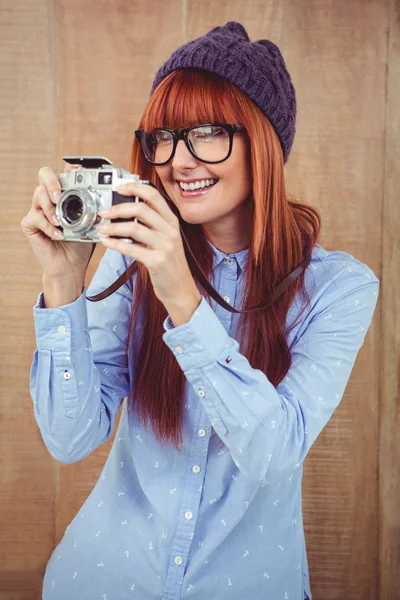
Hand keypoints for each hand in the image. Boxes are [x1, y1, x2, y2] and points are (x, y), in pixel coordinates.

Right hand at [20, 163, 93, 279]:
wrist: (71, 265)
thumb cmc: (81, 243)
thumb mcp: (92, 224)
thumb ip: (95, 210)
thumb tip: (108, 198)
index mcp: (64, 195)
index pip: (63, 173)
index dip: (69, 169)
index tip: (78, 171)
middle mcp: (49, 198)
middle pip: (44, 175)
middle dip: (52, 181)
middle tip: (59, 195)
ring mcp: (38, 209)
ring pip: (38, 194)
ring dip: (50, 207)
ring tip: (60, 221)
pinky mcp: (30, 224)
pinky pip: (35, 218)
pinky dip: (48, 226)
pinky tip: (58, 234)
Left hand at [97, 181, 200, 309]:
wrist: (181, 290)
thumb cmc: (170, 264)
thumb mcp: (166, 239)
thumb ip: (151, 225)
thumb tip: (126, 212)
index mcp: (172, 222)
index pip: (153, 196)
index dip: (135, 188)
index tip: (119, 187)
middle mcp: (170, 231)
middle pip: (141, 209)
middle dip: (118, 208)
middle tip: (104, 212)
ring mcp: (165, 246)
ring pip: (134, 228)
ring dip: (113, 227)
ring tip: (102, 228)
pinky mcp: (157, 261)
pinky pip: (131, 249)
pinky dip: (115, 244)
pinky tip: (106, 242)